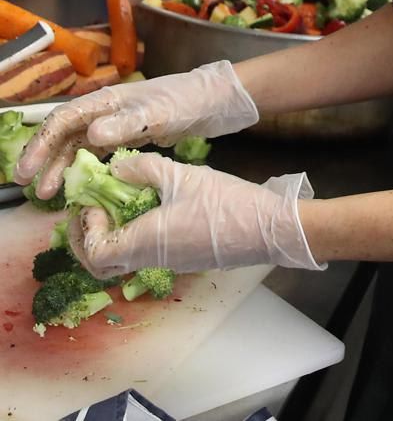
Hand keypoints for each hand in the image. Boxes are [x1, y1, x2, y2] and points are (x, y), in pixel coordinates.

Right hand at [13, 61, 258, 195]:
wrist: (213, 102)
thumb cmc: (186, 100)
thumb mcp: (159, 112)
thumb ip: (128, 123)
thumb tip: (92, 136)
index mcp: (108, 100)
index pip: (64, 120)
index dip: (42, 143)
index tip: (28, 169)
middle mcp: (106, 111)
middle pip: (64, 134)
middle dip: (43, 158)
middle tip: (27, 187)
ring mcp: (115, 124)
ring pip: (77, 146)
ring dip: (61, 168)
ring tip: (48, 195)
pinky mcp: (127, 137)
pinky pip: (96, 155)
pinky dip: (82, 169)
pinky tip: (77, 188)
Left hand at [69, 153, 323, 276]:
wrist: (269, 229)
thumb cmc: (225, 204)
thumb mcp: (183, 176)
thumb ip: (145, 169)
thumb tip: (116, 168)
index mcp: (145, 242)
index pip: (94, 251)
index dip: (85, 229)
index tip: (95, 202)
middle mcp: (151, 259)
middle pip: (103, 263)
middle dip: (90, 237)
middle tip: (94, 209)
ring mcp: (170, 262)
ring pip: (125, 257)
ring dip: (115, 233)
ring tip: (123, 201)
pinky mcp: (185, 258)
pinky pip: (147, 252)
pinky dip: (137, 233)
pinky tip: (153, 206)